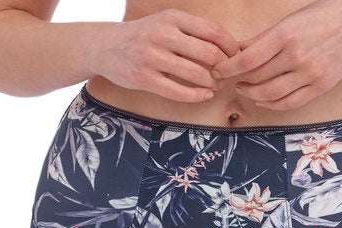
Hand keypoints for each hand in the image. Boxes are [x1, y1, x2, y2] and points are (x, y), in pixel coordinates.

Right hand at [89, 9, 240, 102]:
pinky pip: (179, 92)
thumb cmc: (144, 37)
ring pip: (196, 74)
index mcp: (173, 18)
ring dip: (212, 84)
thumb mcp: (166, 24)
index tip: (236, 58)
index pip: (213, 31)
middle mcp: (163, 34)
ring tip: (215, 86)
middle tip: (225, 76)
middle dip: (223, 68)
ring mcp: (153, 57)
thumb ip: (192, 33)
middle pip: (209, 54)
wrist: (105, 47)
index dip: (230, 47)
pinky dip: (197, 96)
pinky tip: (204, 95)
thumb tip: (227, 48)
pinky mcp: (145, 79)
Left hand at [211, 0, 341, 109]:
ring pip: (271, 94)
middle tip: (231, 79)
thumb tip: (239, 50)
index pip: (249, 58)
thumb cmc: (325, 14)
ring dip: (253, 95)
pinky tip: (263, 100)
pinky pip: (289, 103)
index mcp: (287, 34)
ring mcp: (310, 74)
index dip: (230, 67)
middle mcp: (297, 56)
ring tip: (245, 89)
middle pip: (257, 77)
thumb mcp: (292, 19)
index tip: (219, 70)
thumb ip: (265, 37)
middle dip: (239, 80)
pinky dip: (272, 105)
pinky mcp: (320, 86)